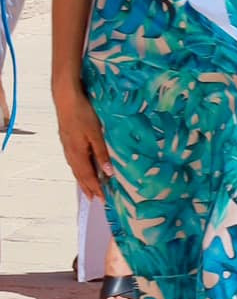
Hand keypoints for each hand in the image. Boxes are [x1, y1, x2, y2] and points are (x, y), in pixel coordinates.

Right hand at [55, 82, 111, 196]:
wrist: (66, 99)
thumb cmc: (83, 114)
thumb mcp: (96, 134)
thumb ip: (102, 153)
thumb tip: (108, 173)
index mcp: (78, 153)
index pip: (88, 176)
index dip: (95, 188)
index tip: (102, 200)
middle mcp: (71, 153)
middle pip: (79, 175)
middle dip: (88, 188)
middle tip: (94, 200)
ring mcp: (67, 147)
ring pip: (75, 169)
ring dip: (82, 180)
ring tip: (88, 189)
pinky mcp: (66, 141)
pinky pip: (73, 161)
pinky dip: (78, 170)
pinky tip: (81, 169)